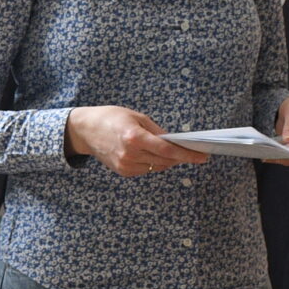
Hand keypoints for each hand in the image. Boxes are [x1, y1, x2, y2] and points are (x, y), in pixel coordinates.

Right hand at [64, 106, 207, 175]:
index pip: (167, 150)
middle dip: (180, 157)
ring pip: (157, 167)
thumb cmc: (111, 118)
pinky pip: (147, 170)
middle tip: (194, 152)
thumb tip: (174, 143)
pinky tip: (154, 155)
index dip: (187, 155)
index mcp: (134, 137)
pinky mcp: (123, 172)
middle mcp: (130, 154)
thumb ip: (156, 131)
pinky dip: (154, 163)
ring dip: (168, 160)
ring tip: (174, 152)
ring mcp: (125, 165)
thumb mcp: (136, 117)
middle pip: (165, 161)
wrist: (85, 130)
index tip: (202, 157)